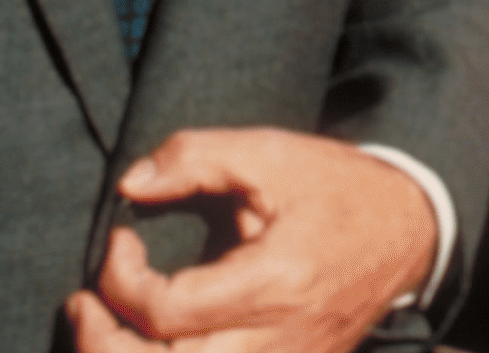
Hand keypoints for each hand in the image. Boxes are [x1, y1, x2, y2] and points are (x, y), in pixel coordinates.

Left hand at [65, 127, 436, 351]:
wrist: (406, 232)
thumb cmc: (335, 189)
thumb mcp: (272, 154)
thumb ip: (199, 157)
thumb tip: (130, 183)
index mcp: (273, 283)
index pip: (165, 312)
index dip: (120, 281)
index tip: (120, 240)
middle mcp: (274, 344)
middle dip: (99, 345)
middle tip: (82, 303)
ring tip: (101, 330)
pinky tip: (144, 349)